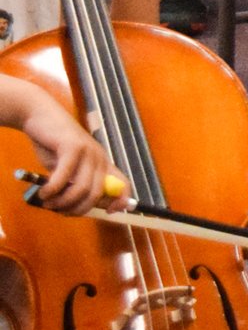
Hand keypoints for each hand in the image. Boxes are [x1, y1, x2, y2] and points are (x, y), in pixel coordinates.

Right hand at [19, 98, 114, 215]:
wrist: (42, 116)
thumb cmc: (54, 145)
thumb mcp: (68, 168)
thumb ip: (75, 183)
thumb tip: (80, 206)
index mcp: (102, 163)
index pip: (123, 184)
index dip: (121, 200)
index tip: (110, 213)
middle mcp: (99, 157)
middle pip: (97, 193)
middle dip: (78, 209)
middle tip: (60, 211)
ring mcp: (88, 151)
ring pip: (81, 189)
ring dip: (63, 202)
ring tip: (48, 203)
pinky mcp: (72, 147)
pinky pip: (63, 178)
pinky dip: (52, 190)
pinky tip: (43, 193)